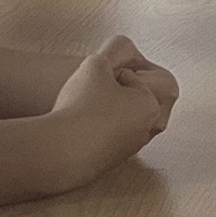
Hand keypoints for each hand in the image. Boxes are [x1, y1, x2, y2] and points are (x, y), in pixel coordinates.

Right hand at [49, 36, 178, 176]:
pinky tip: (79, 128)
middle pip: (127, 98)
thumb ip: (110, 55)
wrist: (63, 150)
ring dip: (101, 111)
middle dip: (111, 93)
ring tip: (84, 112)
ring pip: (115, 117)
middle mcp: (146, 130)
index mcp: (152, 106)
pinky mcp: (111, 162)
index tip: (96, 85)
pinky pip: (103, 136)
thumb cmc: (83, 107)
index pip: (128, 76)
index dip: (107, 75)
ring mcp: (129, 148)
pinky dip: (92, 131)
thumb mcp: (96, 63)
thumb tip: (110, 65)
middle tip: (92, 95)